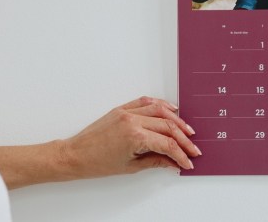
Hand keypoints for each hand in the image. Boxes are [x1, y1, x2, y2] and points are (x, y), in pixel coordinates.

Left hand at [60, 96, 200, 176]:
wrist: (75, 155)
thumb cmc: (96, 163)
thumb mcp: (130, 167)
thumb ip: (155, 161)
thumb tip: (172, 162)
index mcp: (135, 137)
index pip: (167, 144)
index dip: (181, 153)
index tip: (188, 161)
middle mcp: (133, 120)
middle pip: (168, 126)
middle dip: (183, 139)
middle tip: (193, 148)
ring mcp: (127, 112)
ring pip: (160, 110)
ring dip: (176, 119)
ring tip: (187, 129)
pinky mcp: (121, 109)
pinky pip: (145, 101)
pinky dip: (160, 104)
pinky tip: (170, 109)